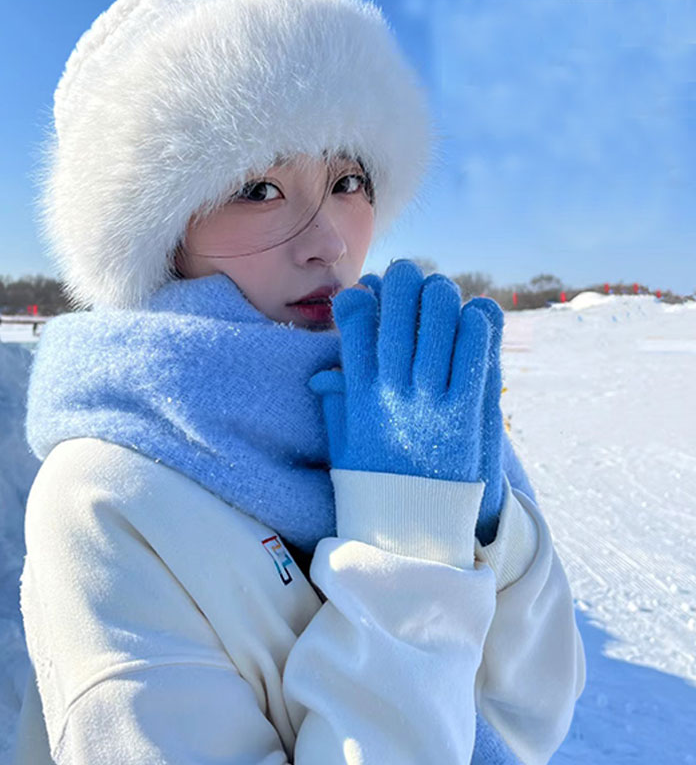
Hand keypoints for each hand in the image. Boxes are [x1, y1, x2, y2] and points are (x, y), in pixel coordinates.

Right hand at [309, 260, 496, 484]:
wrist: (416, 533)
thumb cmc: (376, 484)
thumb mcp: (343, 444)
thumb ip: (337, 402)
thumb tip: (327, 370)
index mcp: (359, 394)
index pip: (355, 322)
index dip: (361, 296)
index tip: (366, 292)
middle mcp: (393, 390)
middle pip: (399, 309)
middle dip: (403, 279)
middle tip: (409, 273)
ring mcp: (431, 399)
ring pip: (439, 317)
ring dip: (440, 294)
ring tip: (441, 291)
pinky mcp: (469, 411)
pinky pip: (477, 347)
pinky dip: (478, 320)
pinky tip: (474, 315)